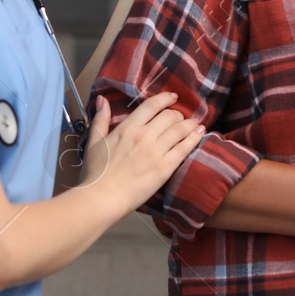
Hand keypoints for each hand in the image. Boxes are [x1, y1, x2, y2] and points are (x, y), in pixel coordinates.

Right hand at [79, 92, 204, 211]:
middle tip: (180, 118)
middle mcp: (144, 136)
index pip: (151, 106)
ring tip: (195, 123)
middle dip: (177, 114)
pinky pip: (184, 148)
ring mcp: (156, 151)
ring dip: (190, 124)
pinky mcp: (165, 167)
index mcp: (128, 128)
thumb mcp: (94, 142)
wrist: (102, 197)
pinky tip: (201, 132)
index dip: (165, 99)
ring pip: (180, 130)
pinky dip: (194, 138)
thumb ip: (100, 119)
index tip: (172, 97)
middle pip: (169, 116)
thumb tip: (103, 99)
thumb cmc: (96, 172)